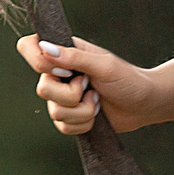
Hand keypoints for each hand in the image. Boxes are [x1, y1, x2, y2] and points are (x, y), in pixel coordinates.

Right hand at [18, 35, 151, 134]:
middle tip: (90, 86)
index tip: (66, 70)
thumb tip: (45, 48)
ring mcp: (62, 96)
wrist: (144, 105)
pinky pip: (63, 127)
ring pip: (54, 111)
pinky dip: (83, 123)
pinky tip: (96, 114)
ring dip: (82, 111)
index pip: (29, 47)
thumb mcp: (104, 65)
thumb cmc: (128, 79)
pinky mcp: (69, 117)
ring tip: (97, 100)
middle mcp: (58, 73)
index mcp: (64, 52)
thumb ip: (74, 57)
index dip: (39, 62)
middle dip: (71, 94)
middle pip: (42, 88)